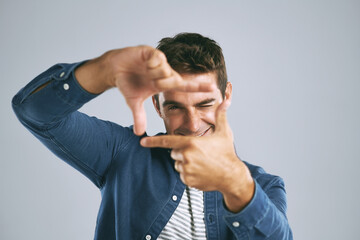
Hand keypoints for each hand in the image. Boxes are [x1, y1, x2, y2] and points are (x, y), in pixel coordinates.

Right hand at [108, 46, 214, 134]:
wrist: (114, 69)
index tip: (214, 89)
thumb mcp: (133, 102)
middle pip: (174, 80)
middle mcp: (165, 71)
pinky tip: (144, 63)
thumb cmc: (126, 83)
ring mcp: (160, 61)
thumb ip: (139, 116)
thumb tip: (139, 134)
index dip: (198, 88)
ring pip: (166, 70)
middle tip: (151, 81)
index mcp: (164, 83)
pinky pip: (158, 59)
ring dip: (154, 74)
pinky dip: (151, 64)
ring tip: (145, 71)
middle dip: (161, 84)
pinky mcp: (152, 52)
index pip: (184, 86)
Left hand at [140, 101, 254, 211]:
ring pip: (177, 164)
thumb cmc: (227, 153)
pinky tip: (200, 172)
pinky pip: (181, 175)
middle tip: (198, 154)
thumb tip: (226, 101)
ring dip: (185, 163)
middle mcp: (186, 156)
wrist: (231, 176)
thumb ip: (221, 116)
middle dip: (182, 152)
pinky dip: (188, 174)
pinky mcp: (187, 181)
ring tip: (201, 163)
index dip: (153, 142)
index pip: (167, 141)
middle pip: (174, 152)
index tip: (142, 142)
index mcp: (191, 143)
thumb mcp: (224, 132)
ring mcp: (186, 169)